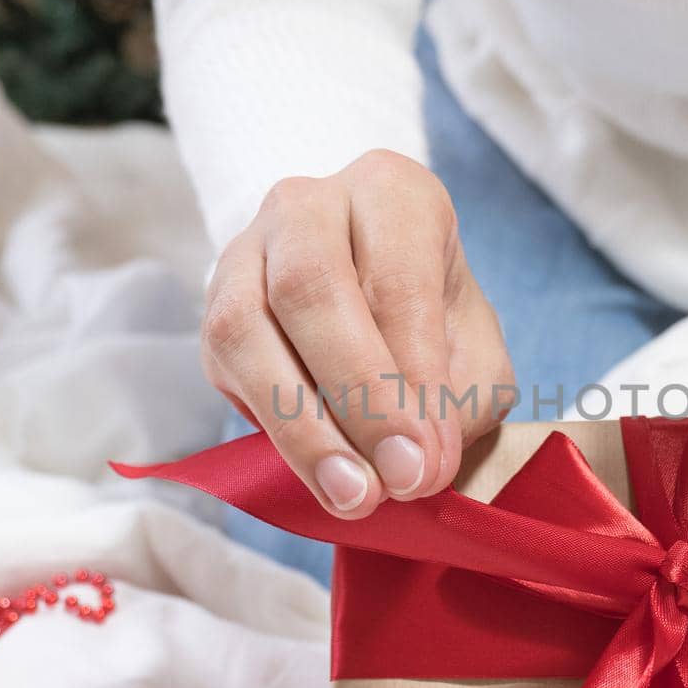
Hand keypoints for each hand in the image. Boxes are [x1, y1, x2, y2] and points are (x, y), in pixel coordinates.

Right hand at [202, 150, 513, 517]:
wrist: (370, 298)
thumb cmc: (432, 321)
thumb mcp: (474, 349)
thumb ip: (461, 399)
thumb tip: (416, 466)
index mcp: (392, 194)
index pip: (397, 280)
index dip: (413, 376)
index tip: (429, 459)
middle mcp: (310, 204)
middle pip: (312, 289)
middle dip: (357, 397)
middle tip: (396, 480)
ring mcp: (248, 248)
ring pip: (247, 327)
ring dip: (301, 425)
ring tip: (352, 494)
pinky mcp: (213, 305)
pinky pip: (228, 365)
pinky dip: (275, 428)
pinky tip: (318, 472)